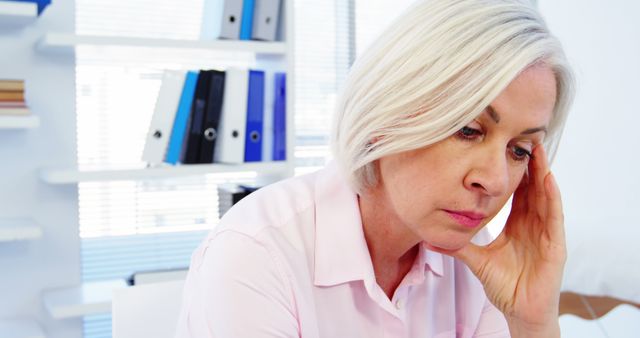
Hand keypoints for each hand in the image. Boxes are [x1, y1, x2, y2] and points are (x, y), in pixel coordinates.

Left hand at [451, 145, 566, 333]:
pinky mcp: (556, 244)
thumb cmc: (503, 285)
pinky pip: (554, 215)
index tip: (504, 149)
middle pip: (532, 188)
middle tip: (523, 138)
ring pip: (545, 196)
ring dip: (542, 172)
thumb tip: (430, 238)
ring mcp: (547, 233)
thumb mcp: (477, 260)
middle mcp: (534, 224)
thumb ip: (457, 247)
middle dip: (529, 164)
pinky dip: (551, 197)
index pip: (517, 191)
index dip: (513, 171)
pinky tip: (547, 179)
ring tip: (537, 150)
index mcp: (517, 224)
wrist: (520, 310)